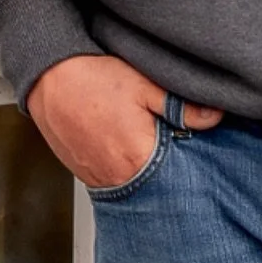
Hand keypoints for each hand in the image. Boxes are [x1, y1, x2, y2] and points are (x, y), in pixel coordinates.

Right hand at [25, 53, 223, 188]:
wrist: (47, 78)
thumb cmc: (94, 79)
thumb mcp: (143, 84)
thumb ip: (180, 106)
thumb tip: (214, 117)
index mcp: (138, 157)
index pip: (178, 176)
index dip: (191, 165)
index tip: (197, 153)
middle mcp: (117, 177)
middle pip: (157, 184)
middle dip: (169, 168)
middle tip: (171, 143)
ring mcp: (97, 178)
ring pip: (133, 183)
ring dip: (145, 169)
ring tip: (145, 142)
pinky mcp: (84, 173)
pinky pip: (112, 178)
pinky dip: (122, 166)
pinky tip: (124, 145)